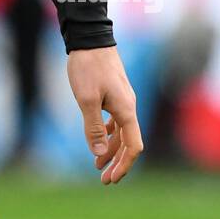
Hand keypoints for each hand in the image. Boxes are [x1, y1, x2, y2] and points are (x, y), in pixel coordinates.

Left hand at [67, 46, 143, 183]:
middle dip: (118, 163)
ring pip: (122, 132)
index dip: (124, 165)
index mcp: (126, 110)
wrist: (90, 39)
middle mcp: (129, 107)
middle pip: (129, 143)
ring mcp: (123, 100)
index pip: (133, 146)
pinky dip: (108, 134)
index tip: (111, 179)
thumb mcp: (86, 99)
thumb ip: (92, 127)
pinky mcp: (115, 94)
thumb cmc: (88, 67)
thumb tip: (99, 153)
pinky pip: (116, 121)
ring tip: (97, 163)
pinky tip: (98, 139)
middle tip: (104, 179)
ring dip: (111, 149)